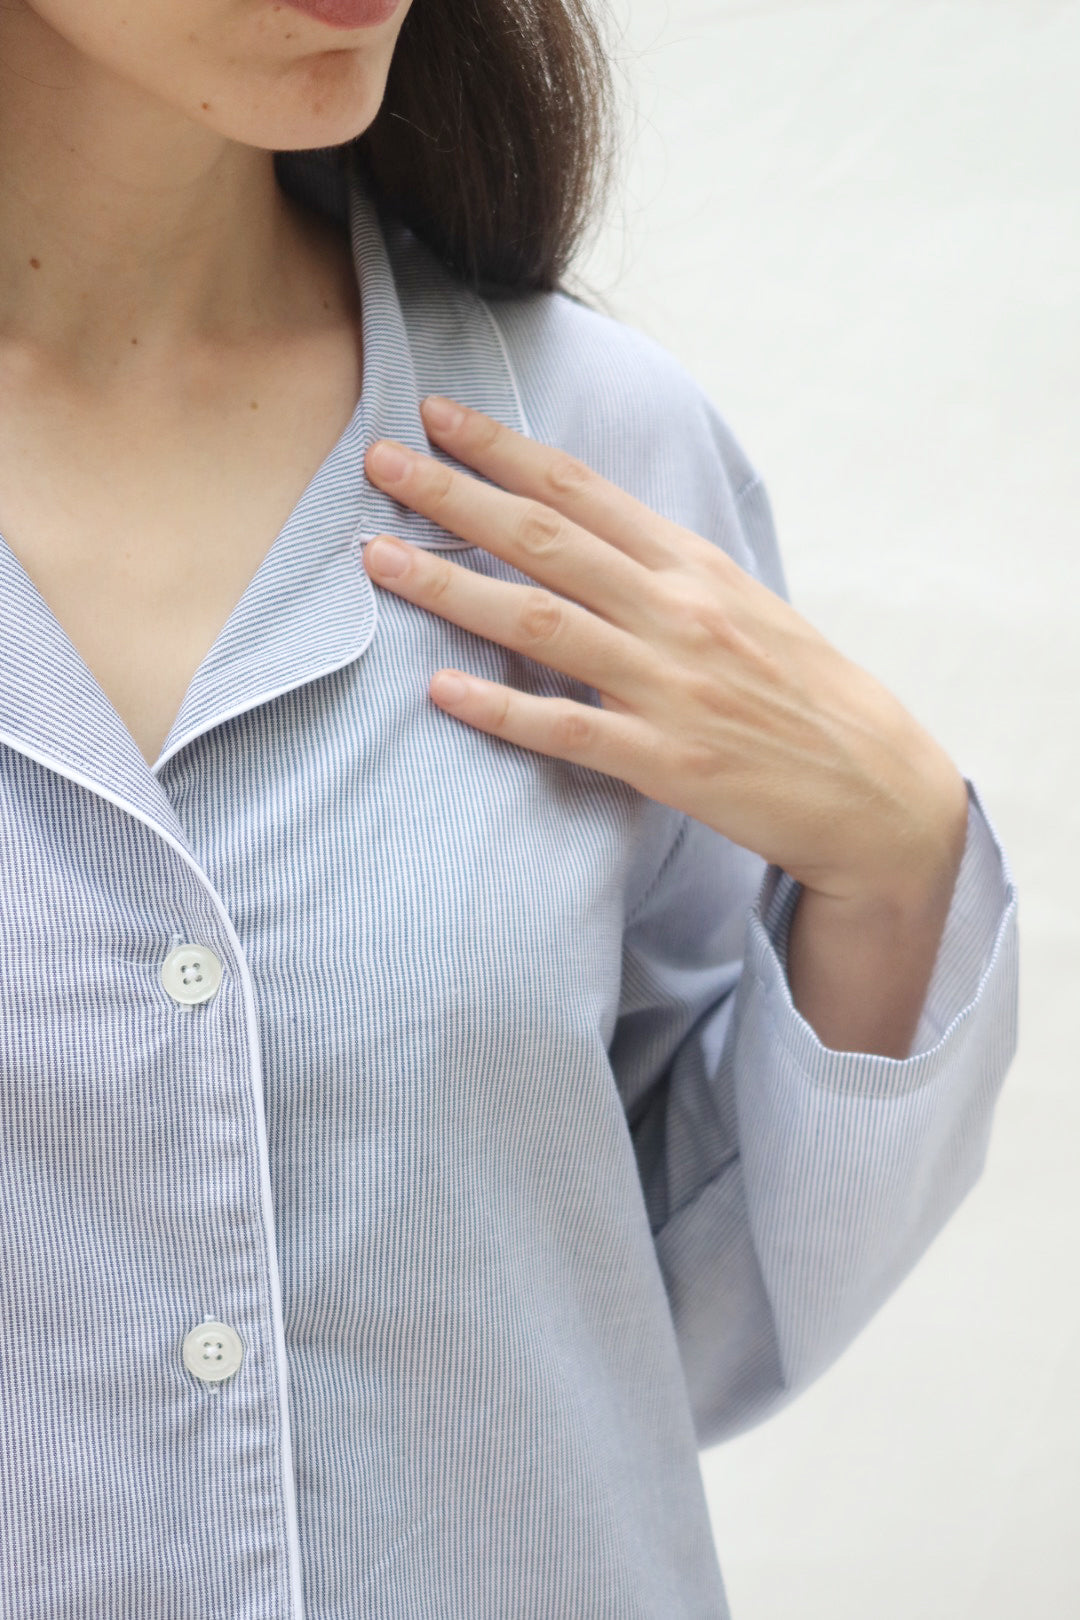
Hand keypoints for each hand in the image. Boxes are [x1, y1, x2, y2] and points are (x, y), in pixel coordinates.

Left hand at [363, 395, 966, 906]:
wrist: (872, 785)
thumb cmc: (799, 689)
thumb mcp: (742, 602)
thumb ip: (663, 567)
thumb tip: (584, 529)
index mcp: (693, 564)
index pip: (582, 489)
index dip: (503, 449)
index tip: (437, 414)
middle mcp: (676, 611)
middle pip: (545, 540)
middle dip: (453, 496)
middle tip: (376, 460)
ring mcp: (669, 684)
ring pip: (540, 623)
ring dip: (451, 587)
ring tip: (377, 559)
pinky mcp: (665, 760)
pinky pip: (567, 728)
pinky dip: (501, 708)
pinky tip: (440, 689)